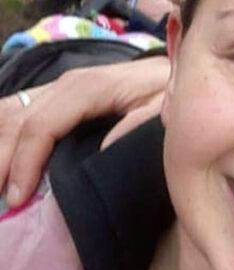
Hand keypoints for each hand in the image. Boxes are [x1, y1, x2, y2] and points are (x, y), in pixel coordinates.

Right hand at [0, 56, 170, 206]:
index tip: (16, 199)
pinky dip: (2, 135)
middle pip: (14, 120)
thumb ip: (137, 126)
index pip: (40, 126)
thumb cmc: (173, 93)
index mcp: (88, 88)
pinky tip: (2, 161)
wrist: (180, 70)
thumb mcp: (166, 109)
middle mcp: (65, 84)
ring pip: (7, 112)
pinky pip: (17, 110)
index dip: (24, 163)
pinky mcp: (57, 95)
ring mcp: (58, 88)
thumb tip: (101, 150)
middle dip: (0, 161)